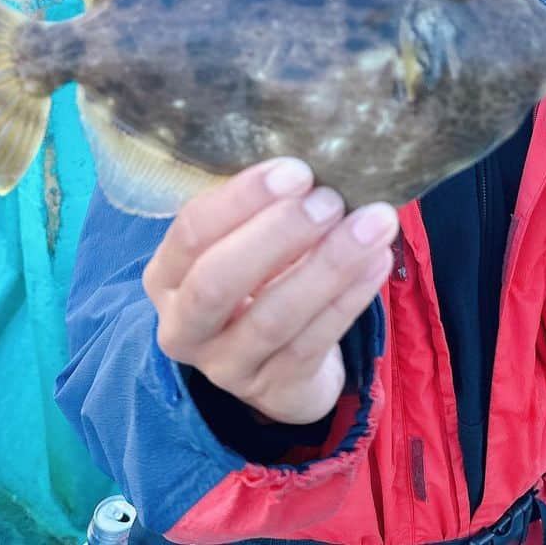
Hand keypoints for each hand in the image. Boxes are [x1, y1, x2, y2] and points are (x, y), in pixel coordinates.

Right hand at [142, 157, 397, 425]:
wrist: (276, 362)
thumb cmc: (260, 276)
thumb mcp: (243, 241)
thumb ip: (265, 207)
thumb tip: (319, 154)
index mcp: (168, 275)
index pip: (191, 232)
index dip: (242, 199)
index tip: (297, 169)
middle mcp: (184, 326)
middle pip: (218, 282)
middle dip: (278, 235)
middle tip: (330, 199)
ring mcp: (226, 367)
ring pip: (274, 318)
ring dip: (329, 266)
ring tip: (374, 223)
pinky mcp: (275, 391)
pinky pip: (314, 343)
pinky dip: (350, 298)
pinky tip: (378, 260)